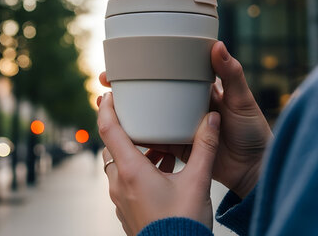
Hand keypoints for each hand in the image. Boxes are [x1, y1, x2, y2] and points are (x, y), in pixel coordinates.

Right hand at [98, 41, 272, 197]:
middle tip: (104, 84)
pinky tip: (122, 135)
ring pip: (148, 116)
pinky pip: (154, 141)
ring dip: (127, 112)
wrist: (255, 169)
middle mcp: (185, 105)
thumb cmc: (254, 131)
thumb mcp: (242, 99)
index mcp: (199, 89)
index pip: (168, 71)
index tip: (123, 60)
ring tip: (106, 108)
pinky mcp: (178, 148)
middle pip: (151, 92)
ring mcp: (180, 126)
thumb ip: (231, 74)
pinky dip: (139, 137)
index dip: (145, 65)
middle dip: (126, 88)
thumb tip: (217, 44)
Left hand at [98, 92, 220, 234]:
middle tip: (140, 116)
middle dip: (126, 130)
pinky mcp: (127, 211)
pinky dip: (140, 170)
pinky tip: (164, 171)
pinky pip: (127, 182)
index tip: (107, 94)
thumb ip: (205, 147)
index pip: (108, 130)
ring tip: (162, 146)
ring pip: (121, 165)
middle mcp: (120, 184)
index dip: (105, 108)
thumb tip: (212, 119)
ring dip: (137, 152)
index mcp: (131, 171)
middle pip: (113, 146)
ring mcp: (121, 199)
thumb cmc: (184, 223)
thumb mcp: (198, 181)